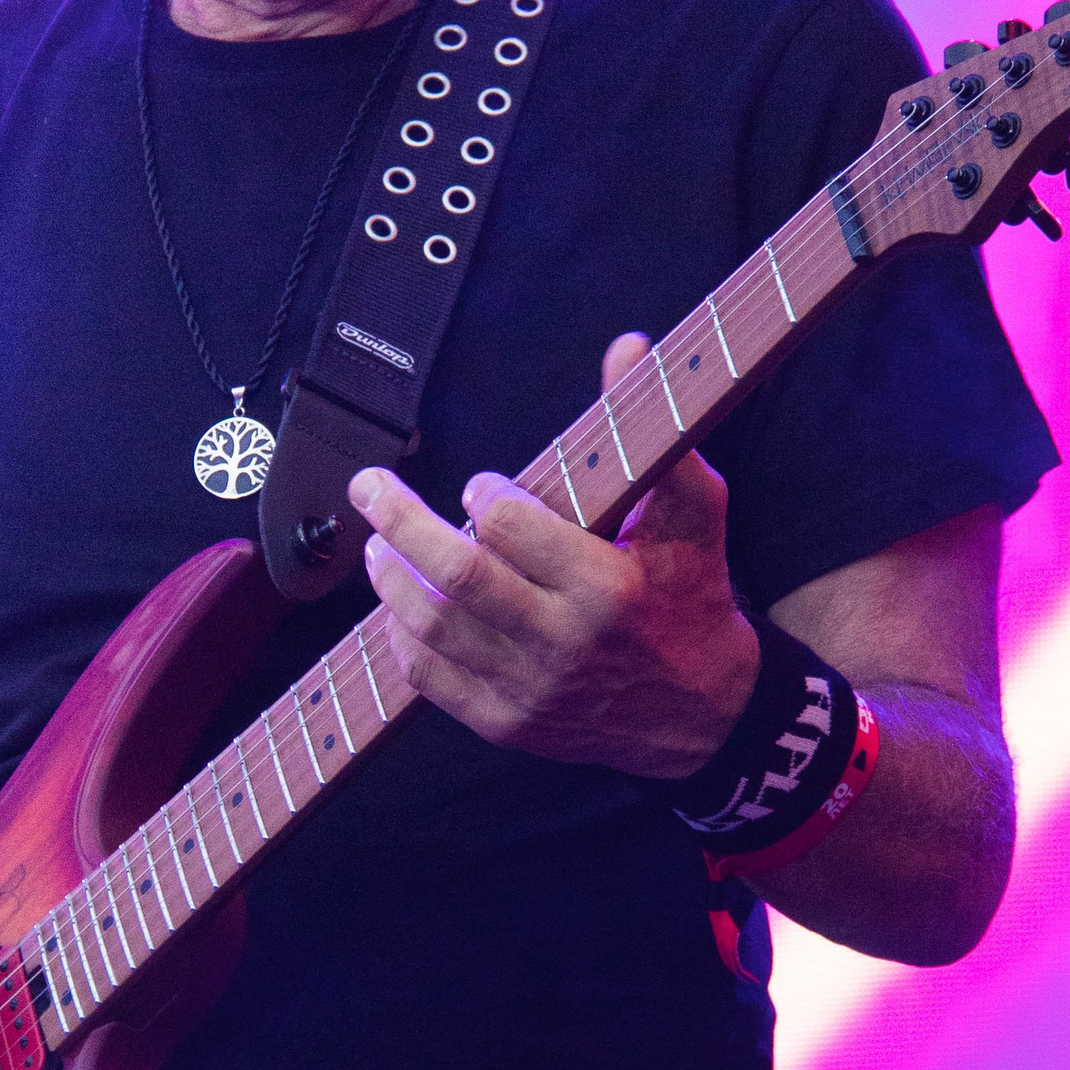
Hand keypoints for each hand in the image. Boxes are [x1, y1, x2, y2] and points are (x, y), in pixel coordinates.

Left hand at [350, 332, 761, 781]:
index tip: (480, 484)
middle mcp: (563, 642)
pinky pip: (428, 678)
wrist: (699, 714)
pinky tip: (399, 603)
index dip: (483, 495)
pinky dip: (402, 636)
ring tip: (377, 541)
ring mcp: (529, 690)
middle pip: (455, 576)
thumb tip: (626, 346)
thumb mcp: (693, 512)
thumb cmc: (691, 594)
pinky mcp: (506, 723)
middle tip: (369, 487)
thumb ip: (655, 432)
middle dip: (399, 521)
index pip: (510, 526)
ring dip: (390, 577)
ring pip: (431, 627)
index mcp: (607, 586)